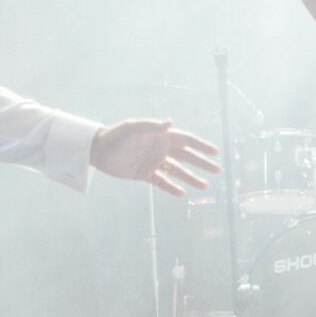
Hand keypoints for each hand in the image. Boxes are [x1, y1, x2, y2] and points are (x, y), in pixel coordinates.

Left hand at [89, 119, 220, 195]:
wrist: (98, 151)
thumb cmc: (116, 136)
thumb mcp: (133, 129)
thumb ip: (151, 126)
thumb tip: (170, 122)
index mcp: (161, 136)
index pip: (186, 141)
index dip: (201, 146)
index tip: (215, 152)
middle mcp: (160, 149)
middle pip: (186, 157)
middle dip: (202, 163)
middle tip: (217, 171)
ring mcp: (153, 162)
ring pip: (177, 171)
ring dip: (191, 178)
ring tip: (204, 186)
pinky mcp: (145, 174)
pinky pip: (162, 182)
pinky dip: (171, 187)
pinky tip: (182, 194)